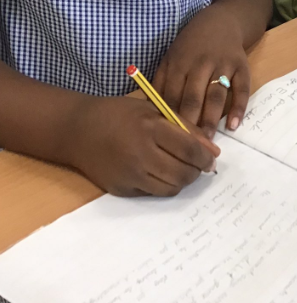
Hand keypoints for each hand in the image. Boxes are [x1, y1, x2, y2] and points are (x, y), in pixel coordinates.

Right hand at [69, 95, 219, 196]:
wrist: (78, 130)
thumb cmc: (118, 114)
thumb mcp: (152, 109)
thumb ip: (184, 127)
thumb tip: (212, 150)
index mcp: (150, 128)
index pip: (189, 149)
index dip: (206, 157)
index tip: (212, 159)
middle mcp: (141, 154)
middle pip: (183, 172)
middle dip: (197, 171)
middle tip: (198, 165)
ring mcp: (131, 175)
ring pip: (171, 188)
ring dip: (182, 180)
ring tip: (181, 168)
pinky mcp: (122, 189)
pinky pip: (153, 193)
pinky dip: (163, 185)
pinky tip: (160, 172)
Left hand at [154, 5, 250, 139]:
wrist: (221, 21)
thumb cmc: (190, 45)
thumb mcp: (171, 57)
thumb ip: (160, 82)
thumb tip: (147, 112)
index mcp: (179, 63)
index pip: (172, 95)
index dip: (170, 118)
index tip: (167, 140)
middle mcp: (200, 63)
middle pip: (193, 97)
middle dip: (190, 123)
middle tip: (187, 148)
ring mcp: (223, 64)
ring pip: (216, 95)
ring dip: (211, 119)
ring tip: (208, 142)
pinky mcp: (241, 65)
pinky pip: (241, 88)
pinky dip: (239, 107)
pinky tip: (234, 125)